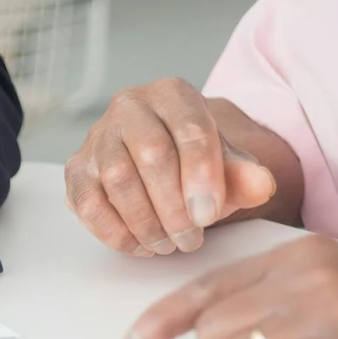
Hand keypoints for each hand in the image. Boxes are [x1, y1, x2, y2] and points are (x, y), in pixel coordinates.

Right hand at [66, 78, 277, 257]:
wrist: (163, 166)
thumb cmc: (195, 165)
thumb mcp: (227, 168)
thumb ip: (245, 175)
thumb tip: (260, 184)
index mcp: (173, 94)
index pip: (189, 129)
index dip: (201, 175)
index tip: (209, 215)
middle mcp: (130, 106)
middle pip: (151, 154)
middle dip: (173, 206)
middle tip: (190, 238)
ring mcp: (98, 137)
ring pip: (117, 179)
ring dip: (146, 222)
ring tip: (168, 243)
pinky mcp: (77, 170)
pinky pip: (89, 204)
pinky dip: (116, 232)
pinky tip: (141, 244)